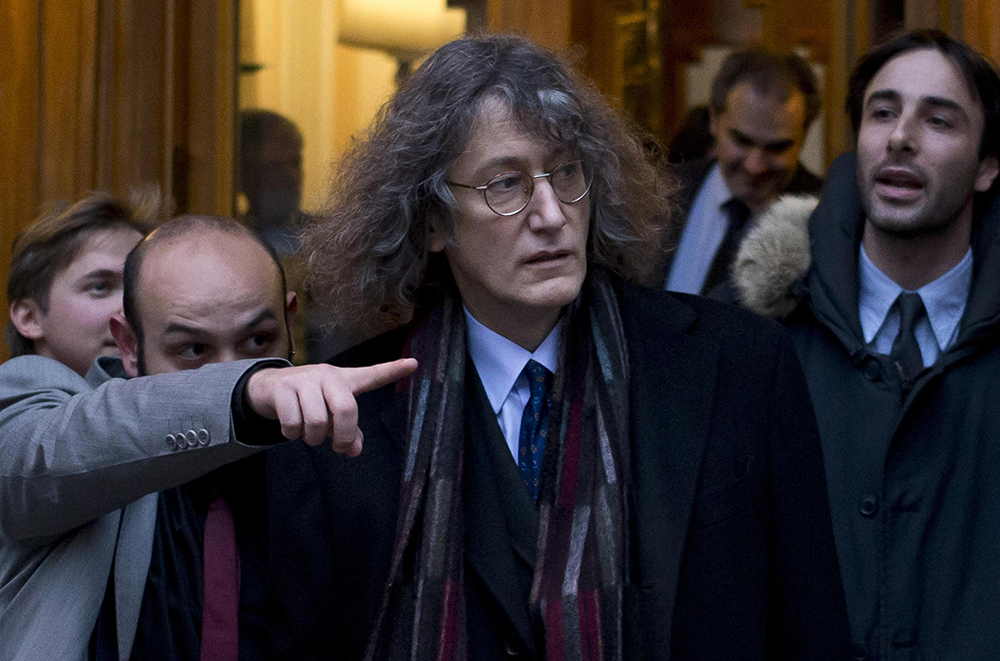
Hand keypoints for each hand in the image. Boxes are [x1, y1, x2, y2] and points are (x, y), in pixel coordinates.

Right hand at [245, 358, 417, 454]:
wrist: (267, 387)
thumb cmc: (308, 400)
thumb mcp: (331, 413)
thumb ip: (348, 431)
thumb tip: (354, 450)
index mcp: (346, 380)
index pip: (373, 374)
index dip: (393, 370)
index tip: (414, 364)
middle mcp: (328, 375)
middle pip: (346, 409)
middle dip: (342, 436)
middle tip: (338, 447)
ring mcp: (305, 379)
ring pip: (316, 421)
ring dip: (312, 438)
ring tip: (308, 434)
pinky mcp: (283, 387)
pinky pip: (292, 422)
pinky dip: (292, 434)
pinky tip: (291, 427)